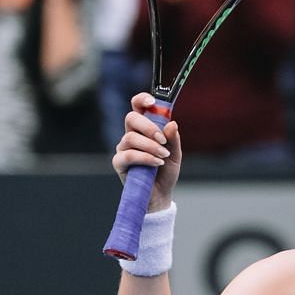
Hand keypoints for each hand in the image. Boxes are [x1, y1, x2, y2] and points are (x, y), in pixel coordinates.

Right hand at [113, 91, 182, 211]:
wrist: (160, 194)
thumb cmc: (165, 172)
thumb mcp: (175, 154)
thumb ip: (173, 138)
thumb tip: (172, 123)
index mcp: (144, 129)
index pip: (137, 108)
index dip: (141, 100)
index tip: (152, 101)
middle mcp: (131, 135)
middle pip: (131, 118)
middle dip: (148, 126)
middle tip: (162, 140)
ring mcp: (123, 148)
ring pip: (131, 137)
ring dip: (150, 145)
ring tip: (163, 155)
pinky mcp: (119, 163)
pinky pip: (128, 155)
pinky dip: (145, 157)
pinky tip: (156, 162)